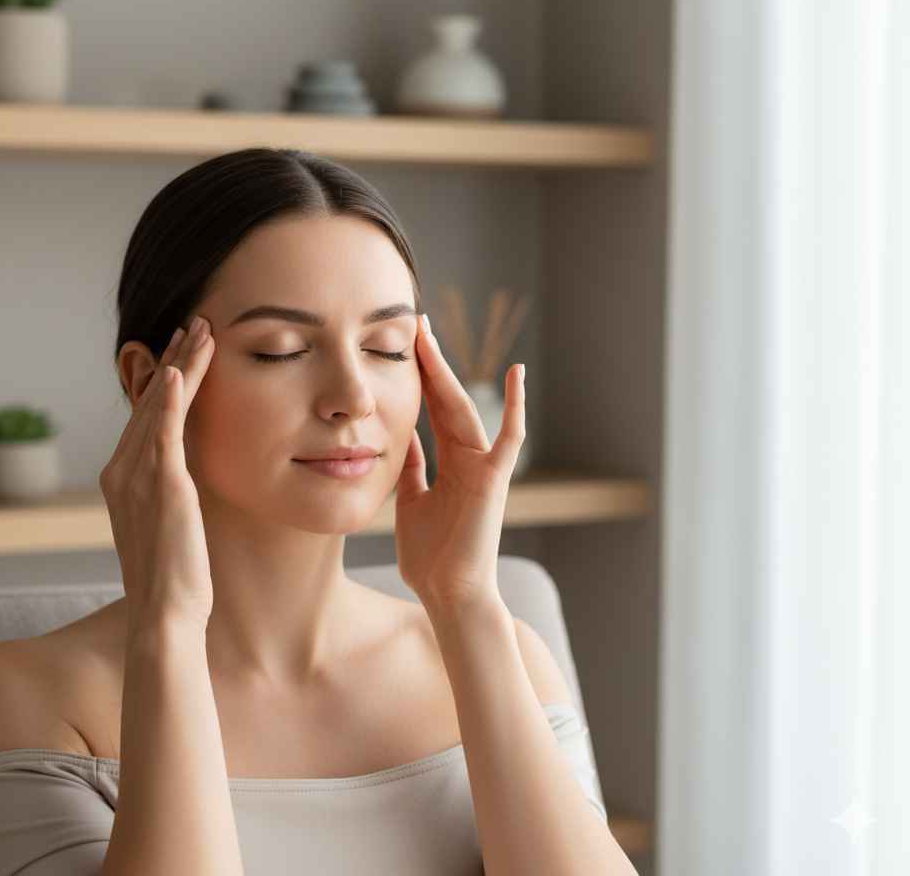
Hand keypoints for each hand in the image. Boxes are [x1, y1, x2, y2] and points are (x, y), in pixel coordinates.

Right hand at [99, 315, 216, 631]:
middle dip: (175, 358)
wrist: (165, 614)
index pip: (147, 415)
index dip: (166, 378)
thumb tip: (184, 477)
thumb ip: (169, 492)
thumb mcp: (168, 523)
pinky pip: (164, 433)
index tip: (184, 350)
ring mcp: (138, 477)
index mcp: (122, 479)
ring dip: (181, 364)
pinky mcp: (162, 487)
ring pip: (160, 406)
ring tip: (201, 330)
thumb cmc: (174, 577)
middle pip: (151, 401)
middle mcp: (122, 471)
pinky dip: (170, 399)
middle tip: (195, 323)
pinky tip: (179, 370)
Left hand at [392, 313, 525, 613]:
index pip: (432, 411)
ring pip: (467, 409)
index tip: (403, 348)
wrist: (448, 593)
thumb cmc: (430, 556)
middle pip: (447, 401)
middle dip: (430, 364)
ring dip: (448, 374)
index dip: (419, 380)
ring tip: (431, 338)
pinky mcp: (496, 479)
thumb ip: (412, 467)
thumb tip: (402, 436)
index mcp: (449, 464)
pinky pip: (510, 438)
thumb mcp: (410, 501)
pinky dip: (516, 407)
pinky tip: (518, 373)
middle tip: (416, 325)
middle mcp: (469, 458)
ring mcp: (484, 466)